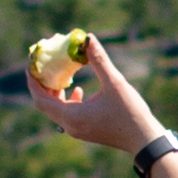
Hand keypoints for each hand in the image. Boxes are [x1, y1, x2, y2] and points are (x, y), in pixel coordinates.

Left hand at [36, 45, 162, 155]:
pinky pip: (67, 114)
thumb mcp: (114, 83)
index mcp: (71, 116)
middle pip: (45, 104)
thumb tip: (88, 38)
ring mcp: (78, 130)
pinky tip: (78, 89)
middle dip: (42, 83)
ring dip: (54, 92)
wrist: (144, 140)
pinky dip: (67, 100)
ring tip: (59, 73)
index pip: (40, 99)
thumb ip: (99, 60)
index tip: (32, 63)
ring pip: (56, 110)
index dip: (33, 81)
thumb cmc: (130, 113)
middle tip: (44, 65)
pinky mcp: (86, 131)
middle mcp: (70, 126)